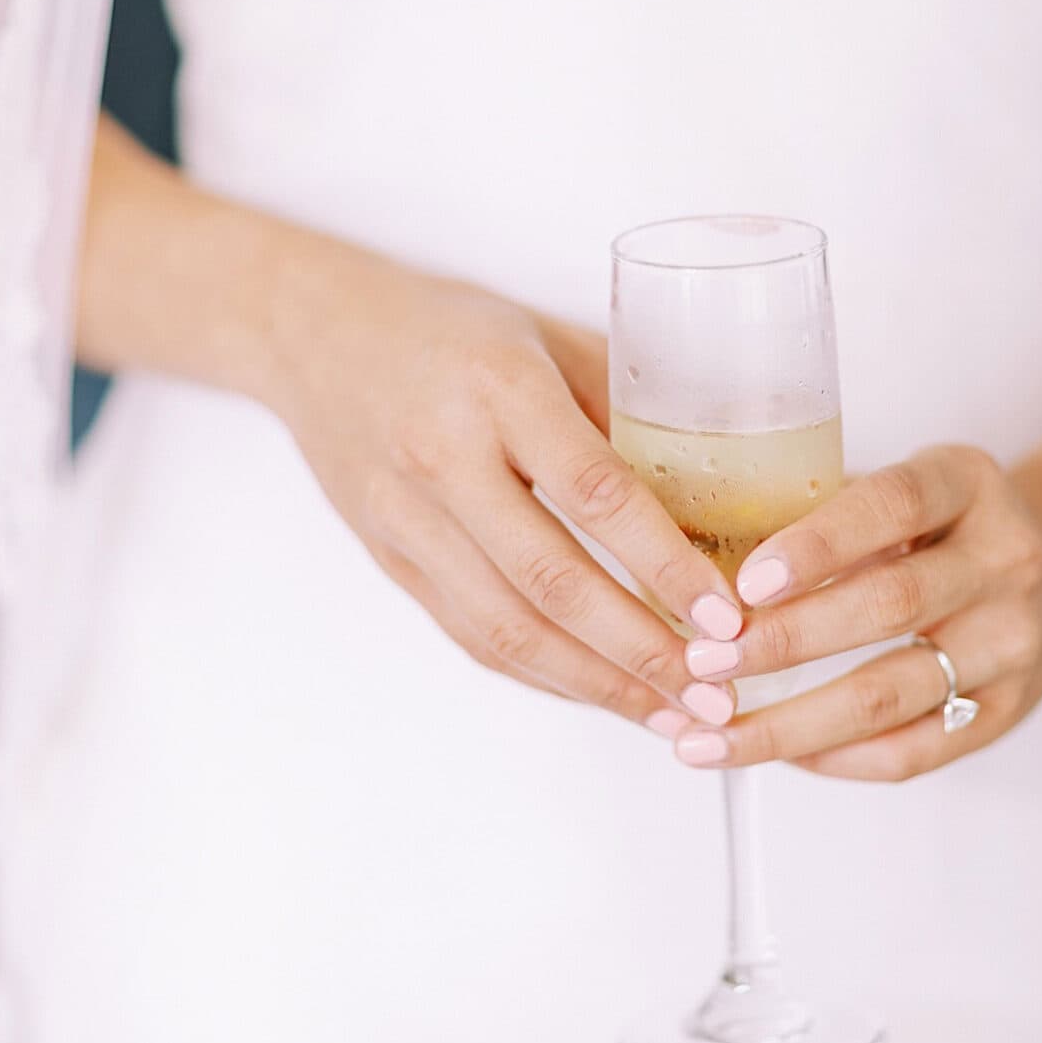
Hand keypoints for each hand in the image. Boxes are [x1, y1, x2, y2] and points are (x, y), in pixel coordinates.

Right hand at [259, 234, 745, 727]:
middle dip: (641, 649)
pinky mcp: (388, 557)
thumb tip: (720, 487)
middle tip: (714, 690)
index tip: (726, 613)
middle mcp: (443, 458)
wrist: (315, 336)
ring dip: (594, 682)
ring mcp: (406, 517)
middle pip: (550, 579)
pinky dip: (540, 674)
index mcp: (498, 389)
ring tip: (668, 713)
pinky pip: (469, 634)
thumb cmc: (445, 329)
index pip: (594, 492)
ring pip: (505, 626)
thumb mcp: (545, 337)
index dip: (663, 563)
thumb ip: (623, 406)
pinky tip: (597, 691)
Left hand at [658, 442, 1041, 779]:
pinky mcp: (1012, 708)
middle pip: (888, 608)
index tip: (742, 583)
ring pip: (893, 694)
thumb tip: (681, 558)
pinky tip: (776, 757)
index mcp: (966, 483)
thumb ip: (813, 511)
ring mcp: (1015, 640)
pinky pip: (917, 750)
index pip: (891, 507)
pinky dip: (837, 759)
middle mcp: (1005, 560)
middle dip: (781, 644)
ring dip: (789, 724)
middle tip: (697, 666)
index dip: (816, 546)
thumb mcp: (896, 485)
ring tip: (707, 738)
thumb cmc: (940, 519)